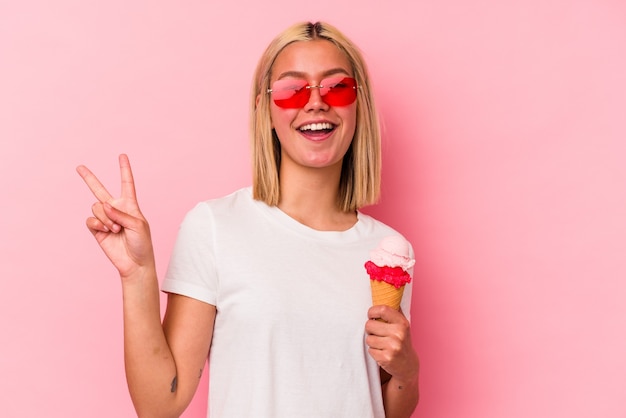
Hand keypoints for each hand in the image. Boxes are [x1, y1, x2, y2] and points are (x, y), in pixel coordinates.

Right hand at [76, 154, 154, 278]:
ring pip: (96, 207)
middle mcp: (116, 209)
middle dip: (89, 178)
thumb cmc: (142, 243)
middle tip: (79, 167)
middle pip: (100, 190)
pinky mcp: (97, 229)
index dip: (124, 169)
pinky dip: (98, 224)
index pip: (126, 183)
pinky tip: (106, 231)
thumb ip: (121, 214)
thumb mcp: (138, 225)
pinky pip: (90, 220)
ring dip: (105, 217)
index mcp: (130, 205)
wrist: (134, 263)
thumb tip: (104, 206)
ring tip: (116, 229)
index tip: (122, 155)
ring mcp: (105, 219)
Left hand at [365, 305, 419, 383]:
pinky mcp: (386, 358)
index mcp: (402, 323)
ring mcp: (393, 346)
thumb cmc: (401, 341)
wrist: (408, 365)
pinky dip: (374, 352)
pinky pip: (370, 350)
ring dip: (372, 342)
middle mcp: (399, 334)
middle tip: (378, 333)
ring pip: (368, 338)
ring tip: (382, 344)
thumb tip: (386, 292)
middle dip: (370, 329)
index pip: (382, 309)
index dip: (372, 311)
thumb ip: (393, 312)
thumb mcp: (402, 325)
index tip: (371, 315)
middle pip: (369, 325)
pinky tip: (382, 353)